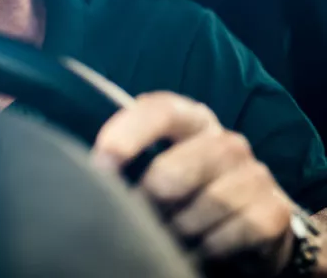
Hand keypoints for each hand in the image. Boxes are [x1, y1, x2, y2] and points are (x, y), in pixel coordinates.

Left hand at [93, 91, 294, 274]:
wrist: (248, 222)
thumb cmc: (186, 188)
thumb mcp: (155, 164)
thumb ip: (128, 157)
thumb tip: (85, 168)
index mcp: (190, 120)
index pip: (158, 111)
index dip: (126, 135)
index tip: (100, 165)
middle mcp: (224, 141)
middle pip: (172, 172)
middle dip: (148, 203)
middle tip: (140, 217)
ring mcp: (253, 172)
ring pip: (202, 206)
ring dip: (179, 229)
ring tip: (172, 233)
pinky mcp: (273, 208)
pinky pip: (234, 232)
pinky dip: (211, 246)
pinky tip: (203, 246)